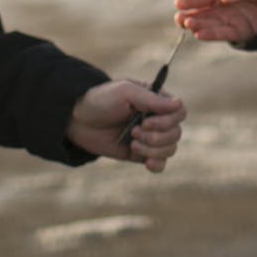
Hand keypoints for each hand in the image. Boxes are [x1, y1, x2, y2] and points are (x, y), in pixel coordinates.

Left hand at [66, 80, 185, 172]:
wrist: (77, 121)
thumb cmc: (100, 100)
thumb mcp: (125, 92)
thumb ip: (152, 100)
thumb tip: (179, 104)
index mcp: (155, 101)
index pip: (180, 112)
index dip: (167, 120)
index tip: (145, 120)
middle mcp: (157, 119)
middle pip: (176, 133)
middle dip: (156, 136)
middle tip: (134, 131)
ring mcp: (150, 137)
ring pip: (170, 149)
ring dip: (153, 148)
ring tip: (132, 142)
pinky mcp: (140, 154)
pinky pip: (160, 163)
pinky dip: (157, 164)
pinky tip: (146, 162)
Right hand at [174, 0, 256, 43]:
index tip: (178, 3)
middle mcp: (223, 8)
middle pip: (204, 13)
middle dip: (191, 15)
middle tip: (180, 18)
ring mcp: (231, 21)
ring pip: (211, 24)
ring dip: (199, 25)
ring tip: (188, 25)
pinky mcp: (242, 33)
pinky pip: (225, 34)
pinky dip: (212, 35)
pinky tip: (200, 34)